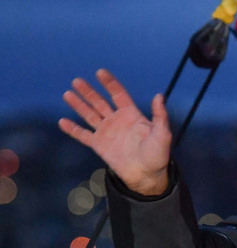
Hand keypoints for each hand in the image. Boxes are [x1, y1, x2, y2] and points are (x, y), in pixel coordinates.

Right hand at [59, 69, 171, 195]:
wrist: (147, 175)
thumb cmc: (157, 154)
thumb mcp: (162, 133)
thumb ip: (159, 115)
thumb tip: (159, 96)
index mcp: (131, 115)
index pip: (118, 95)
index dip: (110, 84)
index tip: (100, 72)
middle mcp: (117, 121)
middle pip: (100, 102)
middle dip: (89, 92)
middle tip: (77, 81)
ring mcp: (107, 132)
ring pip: (89, 115)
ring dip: (79, 105)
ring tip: (68, 94)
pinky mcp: (99, 145)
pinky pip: (83, 135)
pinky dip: (73, 129)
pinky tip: (62, 121)